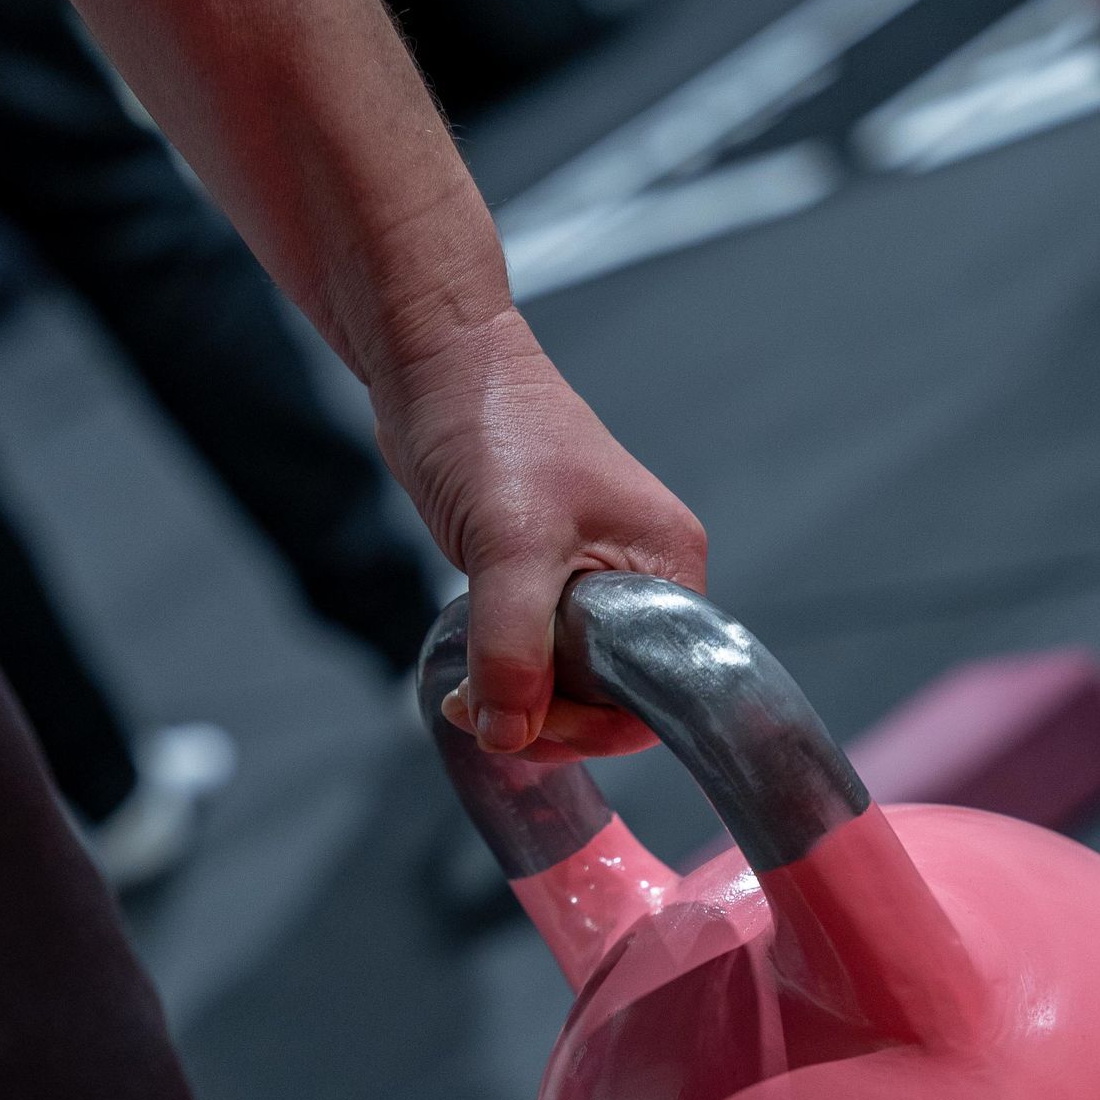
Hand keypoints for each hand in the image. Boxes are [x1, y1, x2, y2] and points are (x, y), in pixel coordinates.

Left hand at [371, 308, 706, 760]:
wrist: (432, 364)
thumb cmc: (491, 425)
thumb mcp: (508, 546)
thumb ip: (514, 650)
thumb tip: (511, 734)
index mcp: (667, 564)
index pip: (658, 687)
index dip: (594, 722)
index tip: (527, 723)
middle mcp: (642, 575)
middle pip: (614, 692)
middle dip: (545, 714)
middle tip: (481, 711)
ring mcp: (592, 577)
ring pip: (569, 677)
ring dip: (516, 698)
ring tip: (465, 693)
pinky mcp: (543, 575)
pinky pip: (536, 651)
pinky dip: (501, 671)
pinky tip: (468, 669)